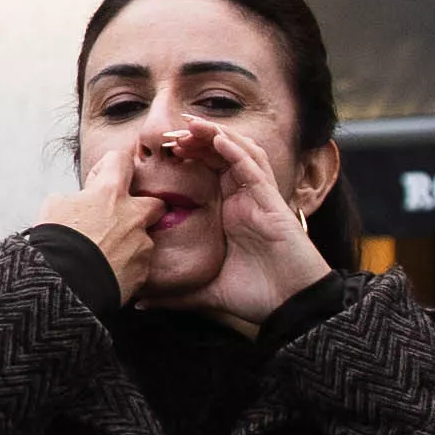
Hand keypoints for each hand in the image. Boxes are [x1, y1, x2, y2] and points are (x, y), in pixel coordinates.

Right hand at [32, 141, 194, 305]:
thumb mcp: (53, 206)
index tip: (106, 175)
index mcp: (109, 193)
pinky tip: (109, 273)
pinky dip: (127, 268)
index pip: (120, 160)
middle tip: (123, 219)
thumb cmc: (56, 243)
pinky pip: (139, 265)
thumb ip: (74, 199)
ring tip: (108, 256)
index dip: (112, 166)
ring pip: (145, 239)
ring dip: (131, 244)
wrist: (65, 284)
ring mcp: (141, 244)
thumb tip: (79, 203)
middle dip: (143, 209)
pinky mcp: (142, 271)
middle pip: (154, 202)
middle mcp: (132, 215)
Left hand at [149, 119, 331, 323]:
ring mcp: (260, 199)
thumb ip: (176, 294)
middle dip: (198, 139)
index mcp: (231, 213)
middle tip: (170, 133)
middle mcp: (246, 200)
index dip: (189, 156)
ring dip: (216, 136)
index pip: (209, 171)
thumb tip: (142, 302)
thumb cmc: (258, 297)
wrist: (292, 309)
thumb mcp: (206, 293)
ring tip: (190, 125)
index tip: (162, 151)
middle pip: (223, 156)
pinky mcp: (273, 204)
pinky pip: (255, 170)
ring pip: (240, 153)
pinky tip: (217, 139)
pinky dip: (237, 151)